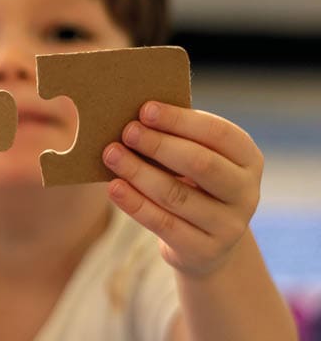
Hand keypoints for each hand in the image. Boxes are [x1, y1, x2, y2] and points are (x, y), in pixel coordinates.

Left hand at [102, 101, 262, 276]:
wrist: (207, 244)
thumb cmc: (193, 185)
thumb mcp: (198, 160)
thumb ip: (178, 139)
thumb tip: (136, 117)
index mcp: (248, 159)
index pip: (218, 133)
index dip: (180, 120)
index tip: (145, 109)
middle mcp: (245, 192)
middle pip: (201, 163)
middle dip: (160, 144)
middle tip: (127, 131)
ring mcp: (228, 225)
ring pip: (176, 195)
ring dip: (139, 172)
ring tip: (111, 154)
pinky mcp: (204, 250)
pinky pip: (163, 223)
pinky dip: (135, 203)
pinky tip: (114, 187)